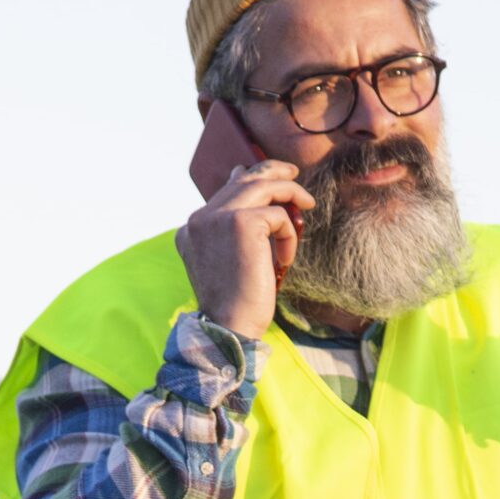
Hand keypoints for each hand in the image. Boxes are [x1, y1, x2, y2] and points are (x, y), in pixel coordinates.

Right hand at [176, 159, 312, 339]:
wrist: (229, 327)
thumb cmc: (235, 303)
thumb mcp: (228, 260)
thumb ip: (234, 231)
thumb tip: (256, 202)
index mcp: (191, 228)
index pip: (224, 192)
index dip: (249, 182)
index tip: (271, 184)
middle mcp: (200, 218)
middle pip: (241, 179)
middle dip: (271, 171)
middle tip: (293, 174)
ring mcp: (217, 217)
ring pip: (261, 186)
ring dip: (289, 192)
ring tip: (307, 203)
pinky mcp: (241, 223)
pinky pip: (278, 215)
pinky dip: (290, 235)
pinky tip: (284, 260)